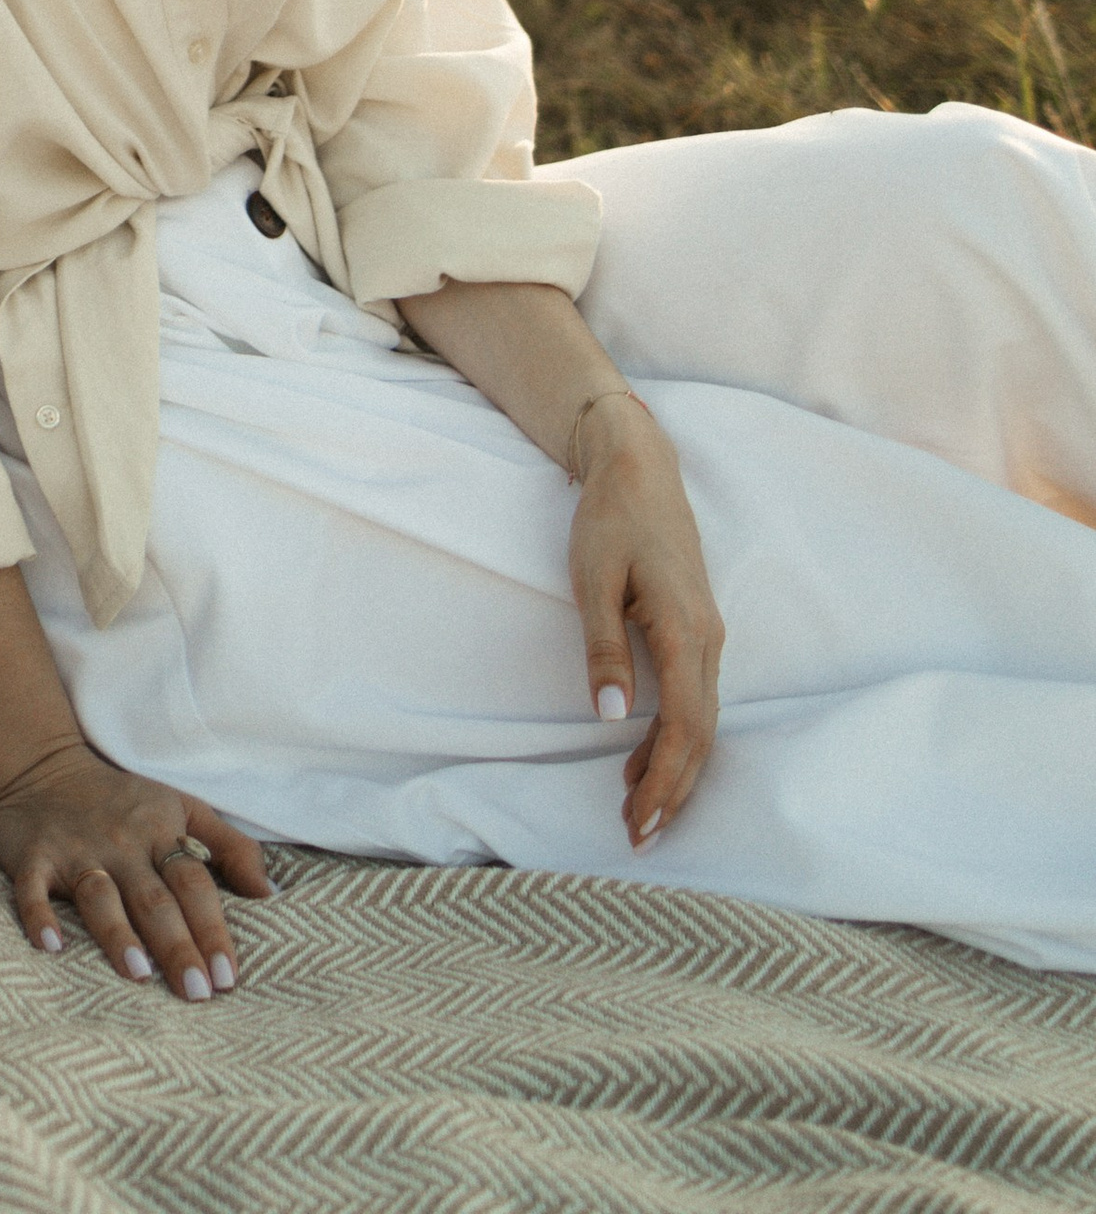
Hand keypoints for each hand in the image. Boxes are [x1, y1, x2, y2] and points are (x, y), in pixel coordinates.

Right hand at [0, 736, 267, 996]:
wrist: (43, 763)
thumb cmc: (123, 797)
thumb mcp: (181, 806)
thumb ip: (230, 847)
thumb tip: (271, 894)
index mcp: (160, 831)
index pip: (194, 884)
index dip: (212, 929)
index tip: (227, 977)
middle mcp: (121, 843)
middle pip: (154, 899)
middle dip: (177, 946)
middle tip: (196, 993)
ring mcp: (76, 850)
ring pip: (100, 896)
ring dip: (118, 935)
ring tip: (138, 974)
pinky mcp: (32, 856)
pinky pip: (33, 888)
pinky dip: (39, 916)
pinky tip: (50, 946)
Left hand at [569, 392, 724, 845]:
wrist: (639, 466)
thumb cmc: (611, 517)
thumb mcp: (594, 578)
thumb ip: (604, 647)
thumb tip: (609, 716)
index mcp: (685, 631)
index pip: (684, 727)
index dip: (665, 780)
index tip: (642, 821)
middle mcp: (708, 640)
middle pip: (701, 735)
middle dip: (675, 791)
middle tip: (641, 837)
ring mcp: (708, 636)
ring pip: (702, 721)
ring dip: (676, 770)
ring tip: (642, 812)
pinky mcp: (697, 630)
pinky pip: (694, 698)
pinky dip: (675, 737)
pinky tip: (644, 759)